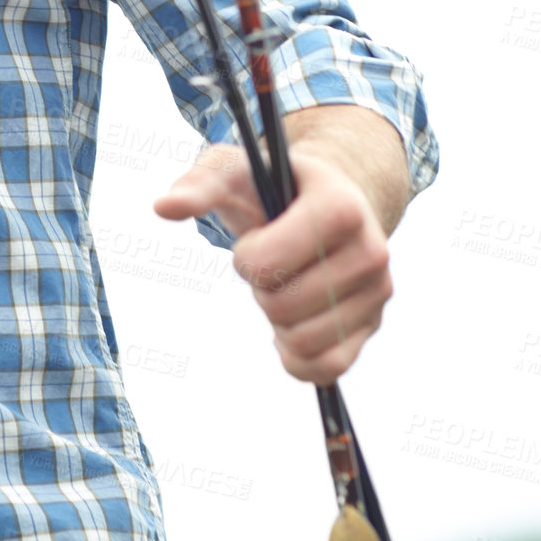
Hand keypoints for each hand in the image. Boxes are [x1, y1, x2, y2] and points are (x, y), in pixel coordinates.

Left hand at [153, 142, 392, 384]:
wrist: (323, 200)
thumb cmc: (270, 187)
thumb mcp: (233, 172)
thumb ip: (199, 186)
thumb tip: (163, 207)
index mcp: (341, 207)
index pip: (268, 263)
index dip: (246, 257)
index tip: (255, 238)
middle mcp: (372, 250)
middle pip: (280, 306)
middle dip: (260, 287)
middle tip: (271, 263)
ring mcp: (377, 292)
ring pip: (302, 343)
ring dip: (276, 320)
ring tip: (285, 285)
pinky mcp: (372, 326)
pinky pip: (325, 369)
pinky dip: (296, 356)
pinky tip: (291, 322)